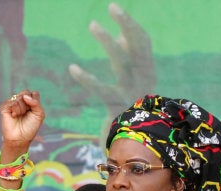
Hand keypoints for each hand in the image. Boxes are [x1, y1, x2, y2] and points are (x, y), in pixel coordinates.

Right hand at [0, 90, 44, 151]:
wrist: (20, 138)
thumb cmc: (30, 127)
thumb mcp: (39, 114)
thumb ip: (36, 103)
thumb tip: (25, 96)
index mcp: (30, 102)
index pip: (34, 93)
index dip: (35, 102)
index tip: (33, 112)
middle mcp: (21, 101)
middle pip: (26, 92)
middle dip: (28, 104)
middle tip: (26, 114)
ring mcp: (12, 103)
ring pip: (19, 97)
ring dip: (22, 109)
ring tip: (19, 116)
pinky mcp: (5, 107)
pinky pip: (12, 102)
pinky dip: (15, 110)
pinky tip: (14, 116)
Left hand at [68, 2, 154, 129]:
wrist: (135, 146)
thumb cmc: (130, 111)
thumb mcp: (131, 82)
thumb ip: (127, 58)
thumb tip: (120, 34)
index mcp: (147, 73)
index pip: (144, 44)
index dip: (131, 25)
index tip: (115, 10)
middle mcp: (144, 81)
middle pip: (138, 47)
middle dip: (128, 23)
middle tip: (112, 6)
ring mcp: (132, 93)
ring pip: (122, 62)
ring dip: (108, 41)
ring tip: (93, 24)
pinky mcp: (118, 108)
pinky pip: (102, 90)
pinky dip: (87, 79)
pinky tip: (73, 68)